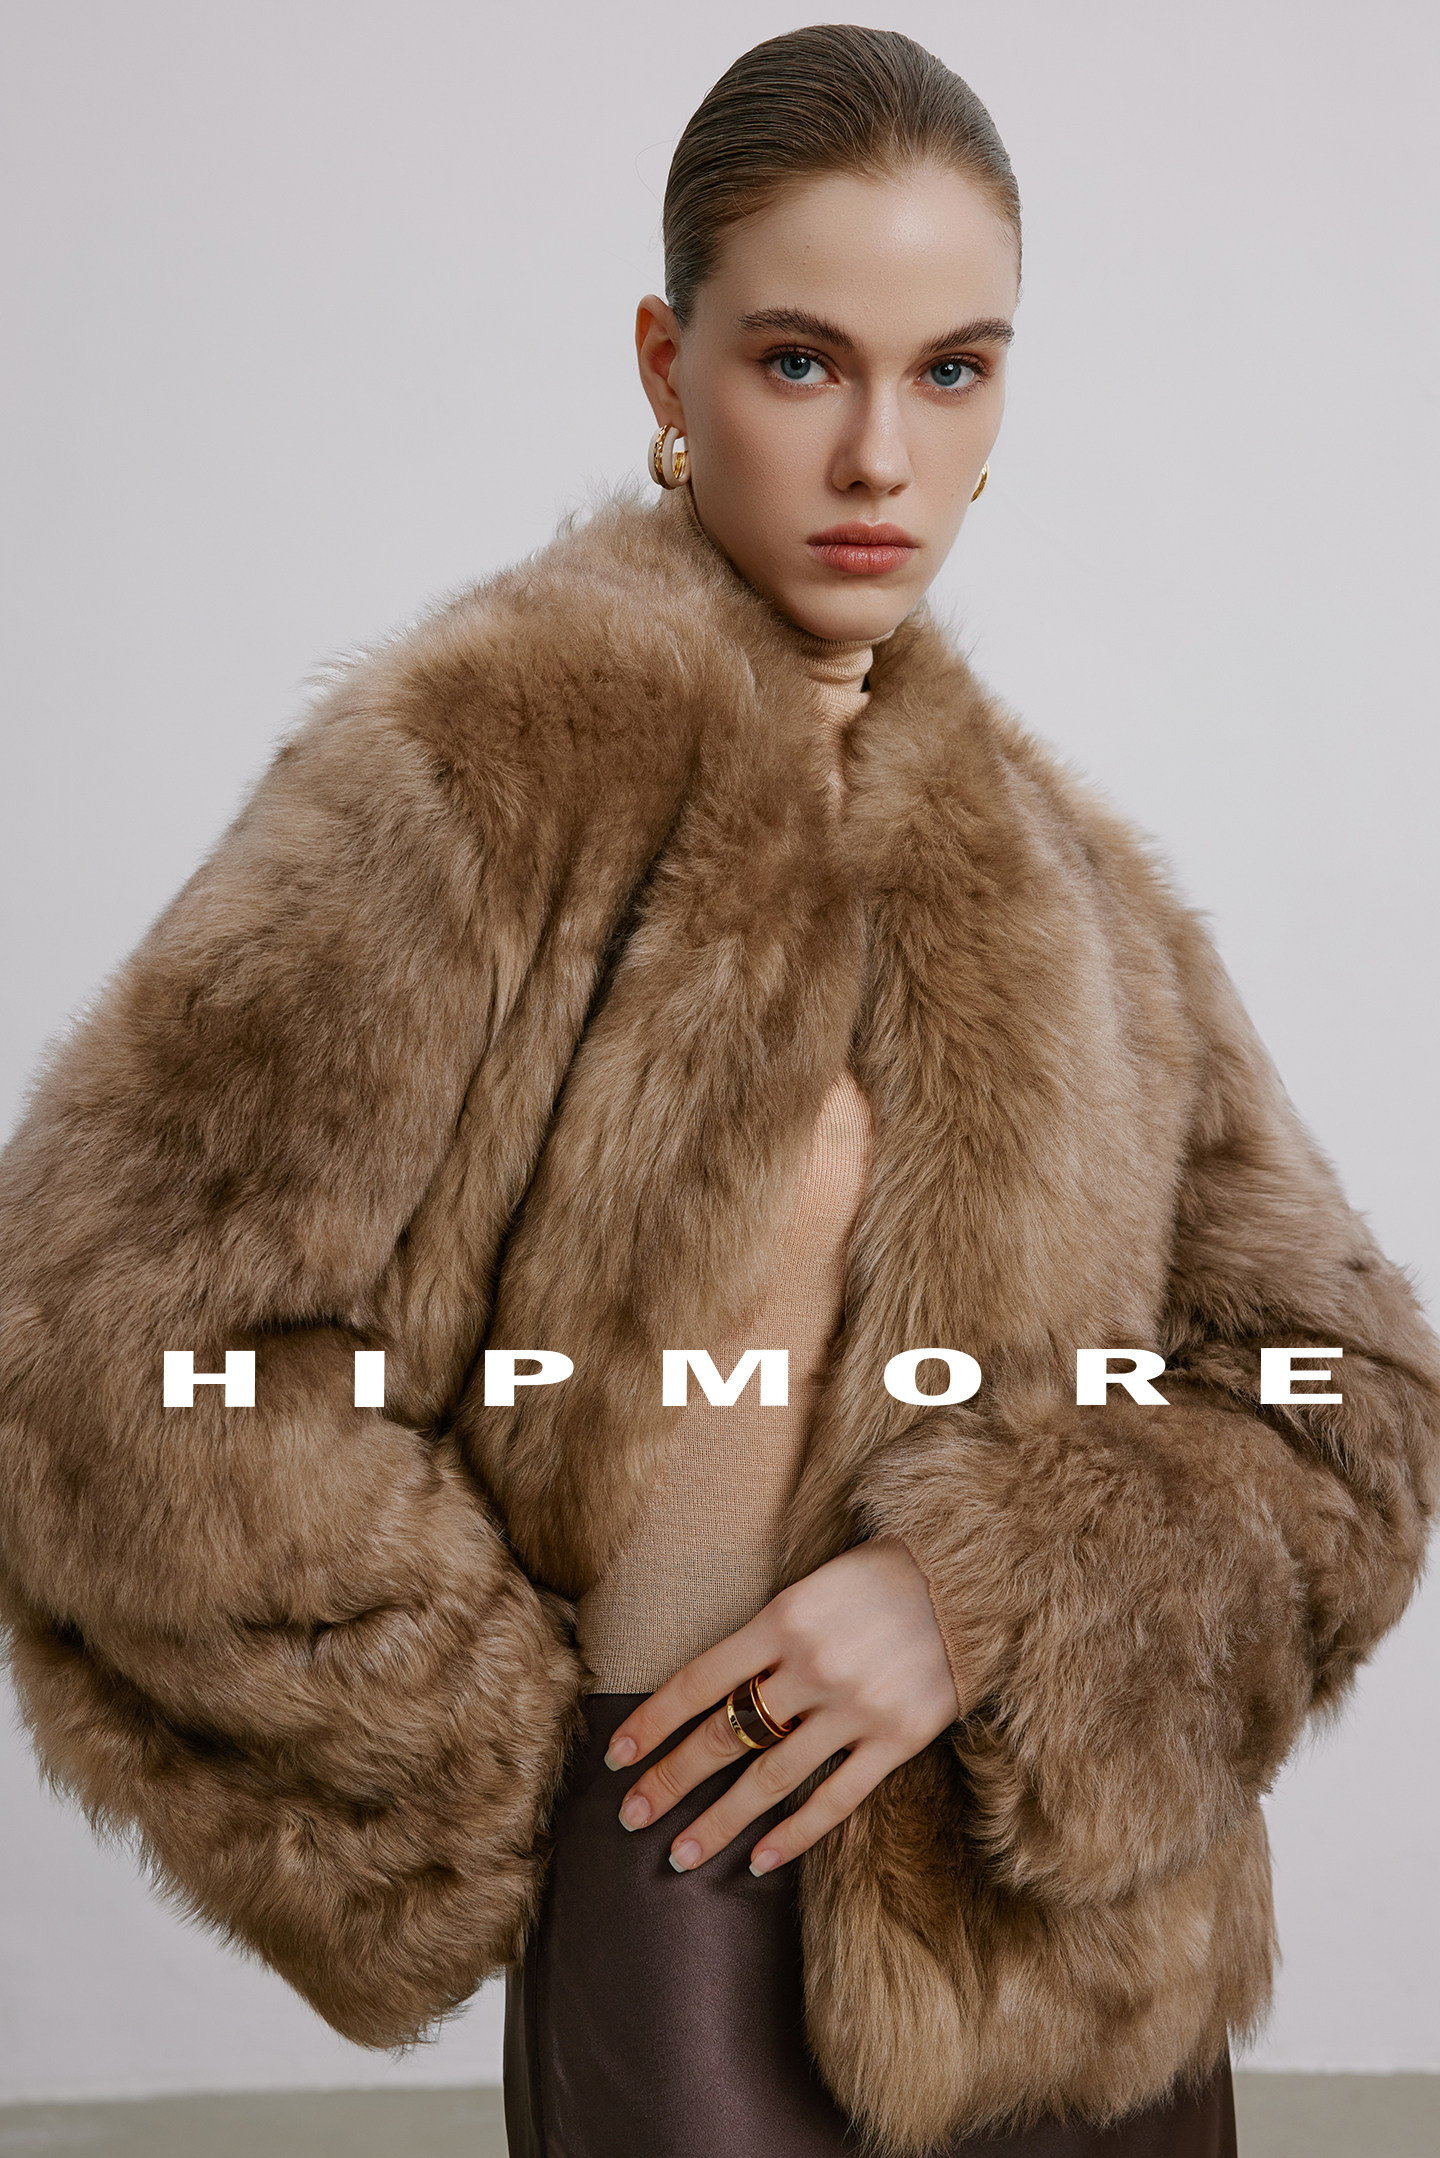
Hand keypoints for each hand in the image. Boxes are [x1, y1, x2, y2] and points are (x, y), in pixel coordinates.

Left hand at [602, 1535, 962, 1877]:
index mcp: (782, 1618)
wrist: (974, 1579)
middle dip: (670, 1779)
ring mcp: (855, 1707)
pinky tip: (759, 1861)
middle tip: (630, 1815)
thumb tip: (713, 1694)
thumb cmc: (880, 1578)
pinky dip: (793, 1834)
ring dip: (719, 1821)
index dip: (652, 1722)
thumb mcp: (811, 1587)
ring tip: (679, 1854)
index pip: (697, 1681)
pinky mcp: (897, 1739)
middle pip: (723, 1735)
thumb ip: (767, 1638)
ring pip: (769, 1778)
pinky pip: (835, 1799)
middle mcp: (812, 1666)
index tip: (616, 1756)